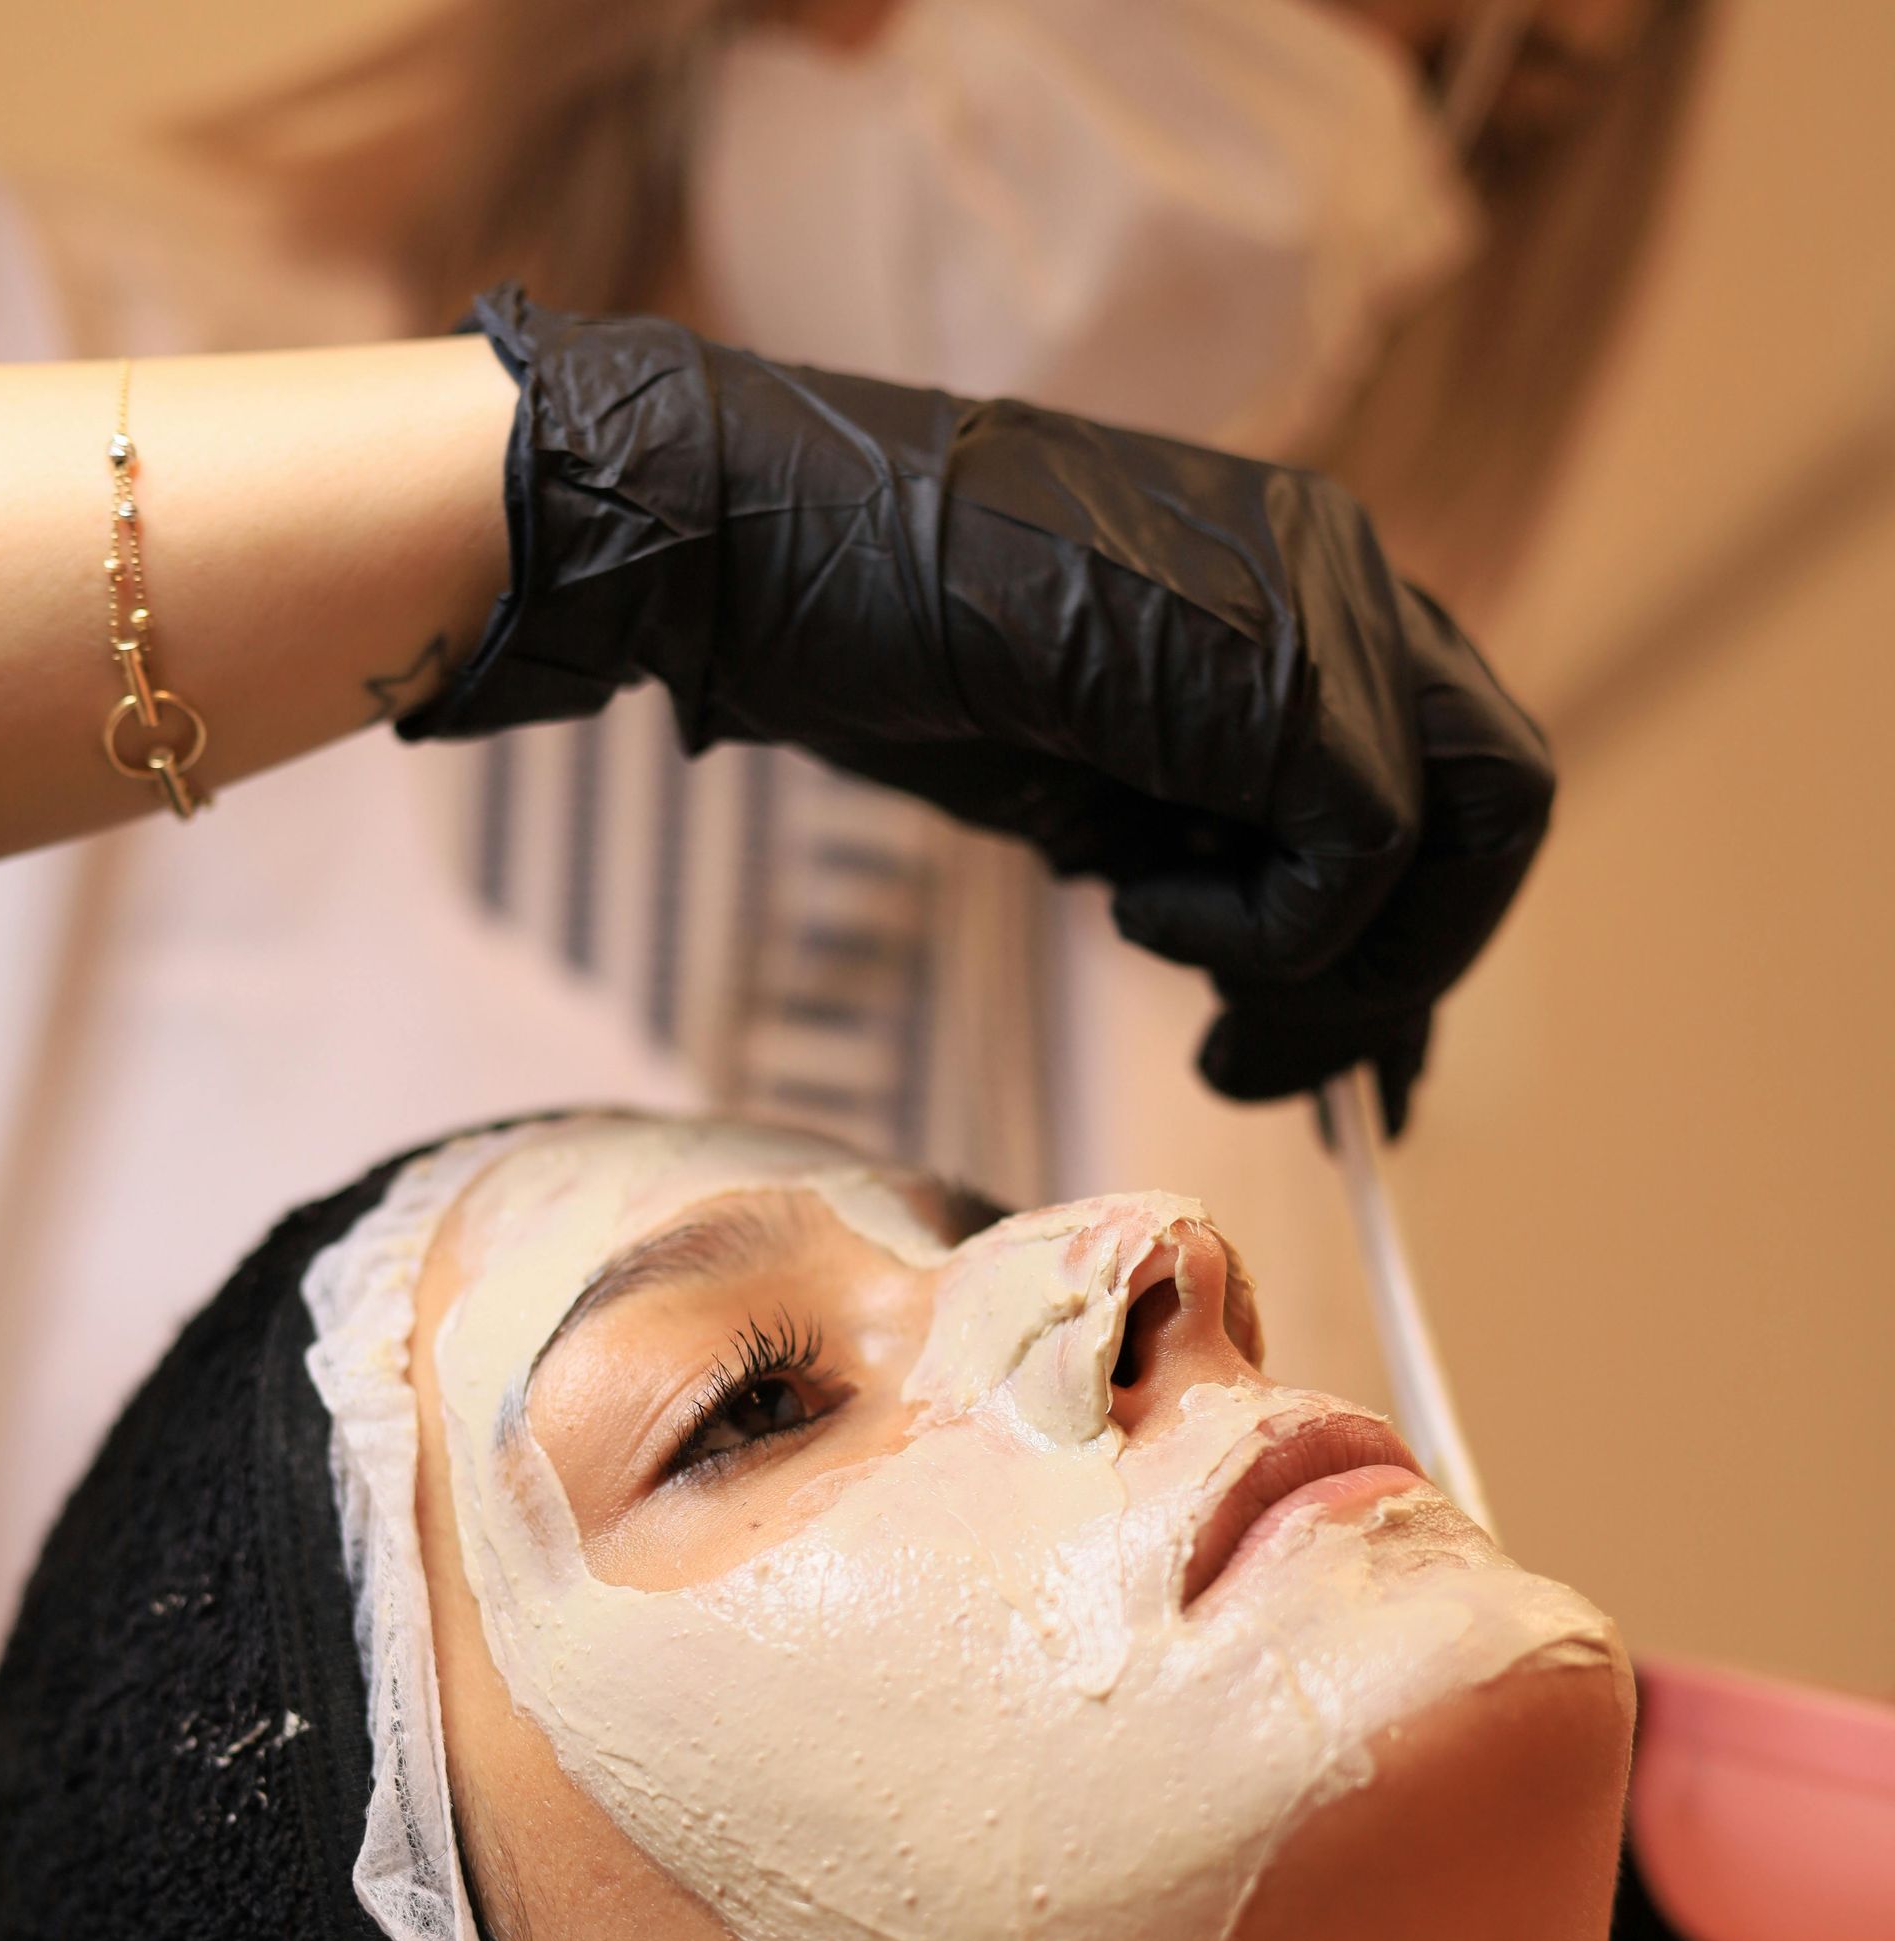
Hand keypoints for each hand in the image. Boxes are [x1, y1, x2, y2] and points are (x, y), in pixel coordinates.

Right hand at [404, 291, 1553, 1129]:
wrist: (762, 548)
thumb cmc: (889, 655)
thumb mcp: (1096, 787)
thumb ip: (1210, 858)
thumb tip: (1283, 1002)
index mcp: (1307, 593)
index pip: (1443, 785)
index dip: (1409, 944)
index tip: (1337, 1068)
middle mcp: (1343, 577)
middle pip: (1502, 803)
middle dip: (1407, 970)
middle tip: (1260, 1057)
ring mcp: (1321, 602)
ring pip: (1470, 832)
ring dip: (1348, 976)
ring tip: (1208, 1026)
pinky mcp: (1276, 659)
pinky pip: (1360, 853)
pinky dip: (1265, 933)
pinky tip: (1127, 909)